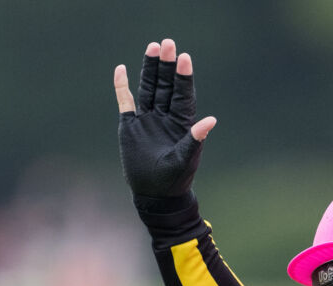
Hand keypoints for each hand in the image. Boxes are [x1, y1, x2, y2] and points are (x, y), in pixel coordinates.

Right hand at [113, 38, 216, 199]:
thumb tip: (211, 120)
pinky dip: (122, 86)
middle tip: (168, 43)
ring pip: (148, 88)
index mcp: (181, 122)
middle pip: (165, 84)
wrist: (155, 195)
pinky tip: (121, 69)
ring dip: (150, 68)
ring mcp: (147, 119)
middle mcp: (165, 115)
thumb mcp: (185, 159)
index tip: (184, 58)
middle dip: (166, 65)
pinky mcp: (130, 126)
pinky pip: (125, 102)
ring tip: (153, 47)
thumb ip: (195, 139)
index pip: (182, 93)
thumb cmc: (175, 179)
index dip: (183, 76)